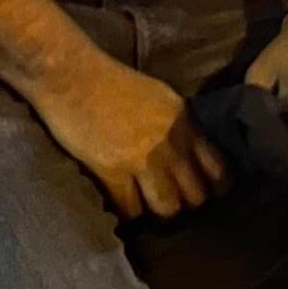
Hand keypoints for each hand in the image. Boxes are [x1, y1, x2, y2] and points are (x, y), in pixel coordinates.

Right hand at [34, 53, 227, 220]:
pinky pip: (130, 209)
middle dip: (185, 205)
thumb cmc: (108, 79)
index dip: (213, 188)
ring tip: (147, 214)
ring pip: (167, 207)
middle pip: (196, 195)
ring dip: (157, 214)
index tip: (205, 195)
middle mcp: (171, 142)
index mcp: (184, 121)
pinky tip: (121, 210)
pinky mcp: (113, 171)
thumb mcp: (158, 96)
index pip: (218, 168)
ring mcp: (144, 159)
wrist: (69, 73)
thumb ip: (176, 124)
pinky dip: (126, 215)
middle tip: (171, 206)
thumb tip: (186, 150)